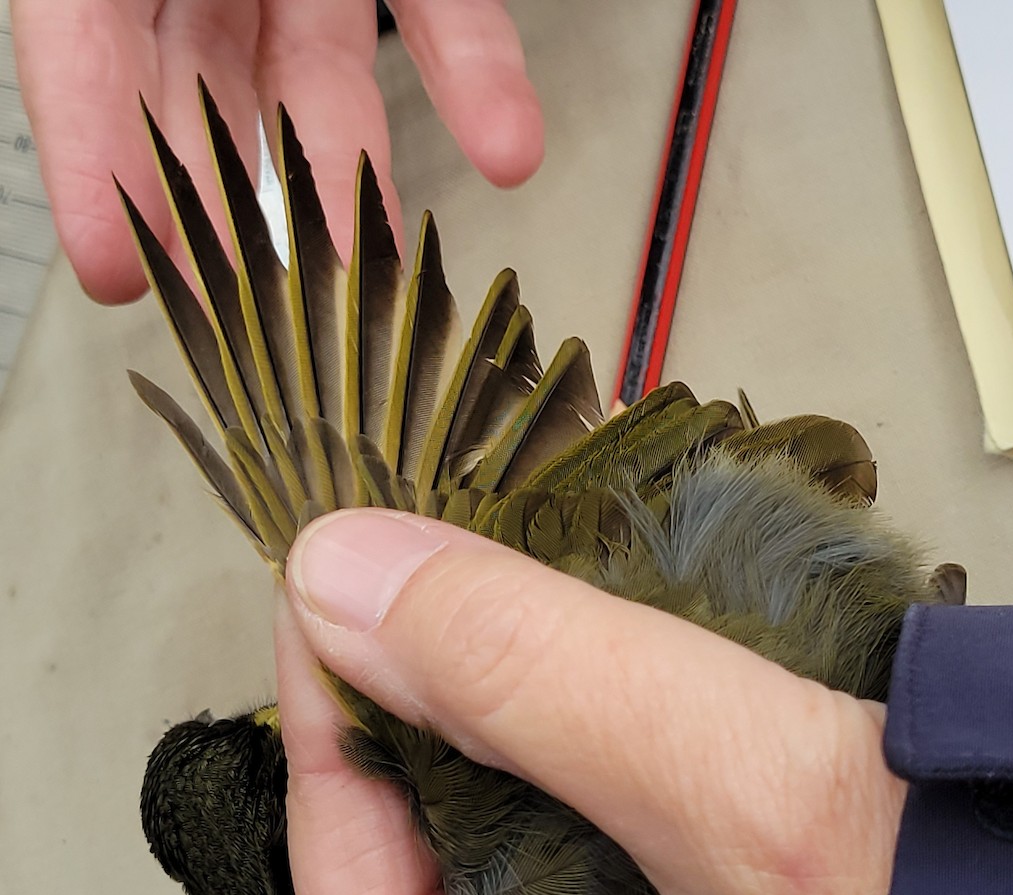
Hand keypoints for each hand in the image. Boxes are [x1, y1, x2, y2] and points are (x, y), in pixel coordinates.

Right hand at [11, 0, 542, 302]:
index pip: (79, 49)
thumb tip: (101, 127)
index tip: (114, 273)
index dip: (93, 162)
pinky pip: (441, 7)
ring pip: (322, 77)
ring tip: (379, 274)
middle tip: (261, 320)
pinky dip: (477, 74)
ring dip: (354, 181)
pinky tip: (507, 149)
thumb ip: (97, 7)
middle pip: (207, 95)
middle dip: (236, 211)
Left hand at [275, 509, 904, 894]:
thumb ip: (538, 684)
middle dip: (426, 737)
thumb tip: (348, 577)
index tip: (327, 628)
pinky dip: (595, 738)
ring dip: (512, 724)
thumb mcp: (747, 807)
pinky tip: (593, 663)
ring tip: (486, 615)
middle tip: (398, 605)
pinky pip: (615, 836)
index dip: (337, 769)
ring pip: (532, 853)